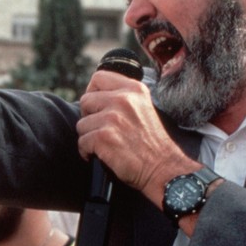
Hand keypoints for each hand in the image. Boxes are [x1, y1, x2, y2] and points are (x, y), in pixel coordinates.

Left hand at [76, 70, 198, 203]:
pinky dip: (86, 152)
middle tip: (99, 129)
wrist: (164, 168)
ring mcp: (112, 118)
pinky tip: (99, 155)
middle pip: (86, 100)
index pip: (99, 78)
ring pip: (82, 124)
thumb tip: (97, 97)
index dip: (92, 92)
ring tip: (103, 145)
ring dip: (88, 137)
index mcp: (134, 89)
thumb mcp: (144, 108)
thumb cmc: (153, 143)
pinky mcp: (104, 137)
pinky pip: (82, 142)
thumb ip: (124, 99)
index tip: (96, 107)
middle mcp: (123, 100)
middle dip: (89, 117)